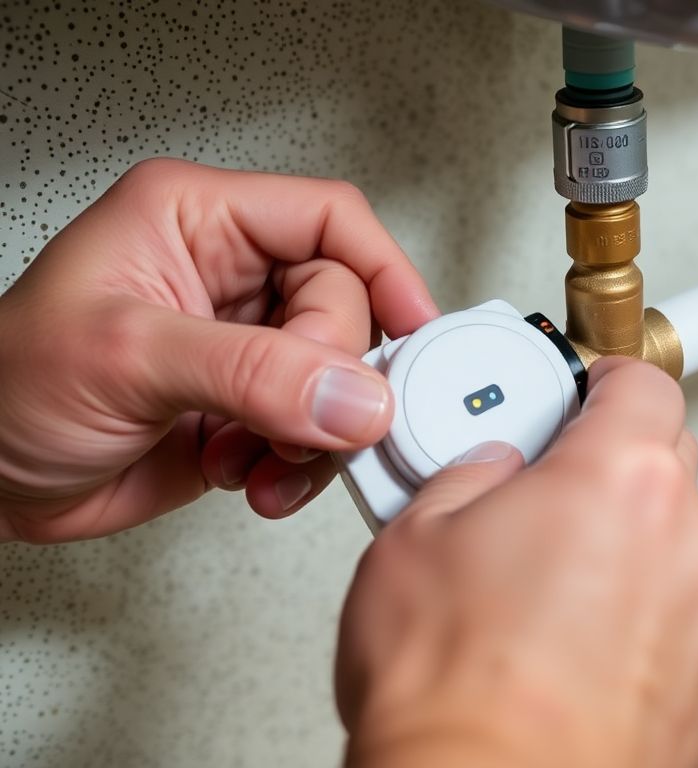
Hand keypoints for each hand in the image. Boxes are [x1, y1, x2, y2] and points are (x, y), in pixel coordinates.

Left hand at [0, 158, 437, 541]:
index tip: (413, 328)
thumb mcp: (127, 356)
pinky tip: (249, 476)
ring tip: (260, 458)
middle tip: (303, 419)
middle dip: (332, 377)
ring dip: (315, 432)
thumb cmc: (3, 386)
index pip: (329, 220)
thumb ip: (252, 373)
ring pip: (343, 376)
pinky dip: (300, 464)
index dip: (383, 270)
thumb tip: (356, 396)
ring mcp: (244, 347)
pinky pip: (319, 429)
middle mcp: (229, 277)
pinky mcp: (249, 408)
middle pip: (346, 309)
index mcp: (197, 220)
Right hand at [335, 358, 697, 767]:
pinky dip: (648, 621)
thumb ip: (472, 473)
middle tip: (542, 500)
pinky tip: (580, 652)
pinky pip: (688, 618)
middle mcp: (692, 540)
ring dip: (629, 553)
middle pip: (666, 462)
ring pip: (678, 547)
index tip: (583, 393)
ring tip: (549, 601)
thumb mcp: (412, 539)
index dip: (606, 381)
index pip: (644, 383)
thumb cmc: (453, 695)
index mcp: (624, 479)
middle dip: (608, 470)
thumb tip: (490, 468)